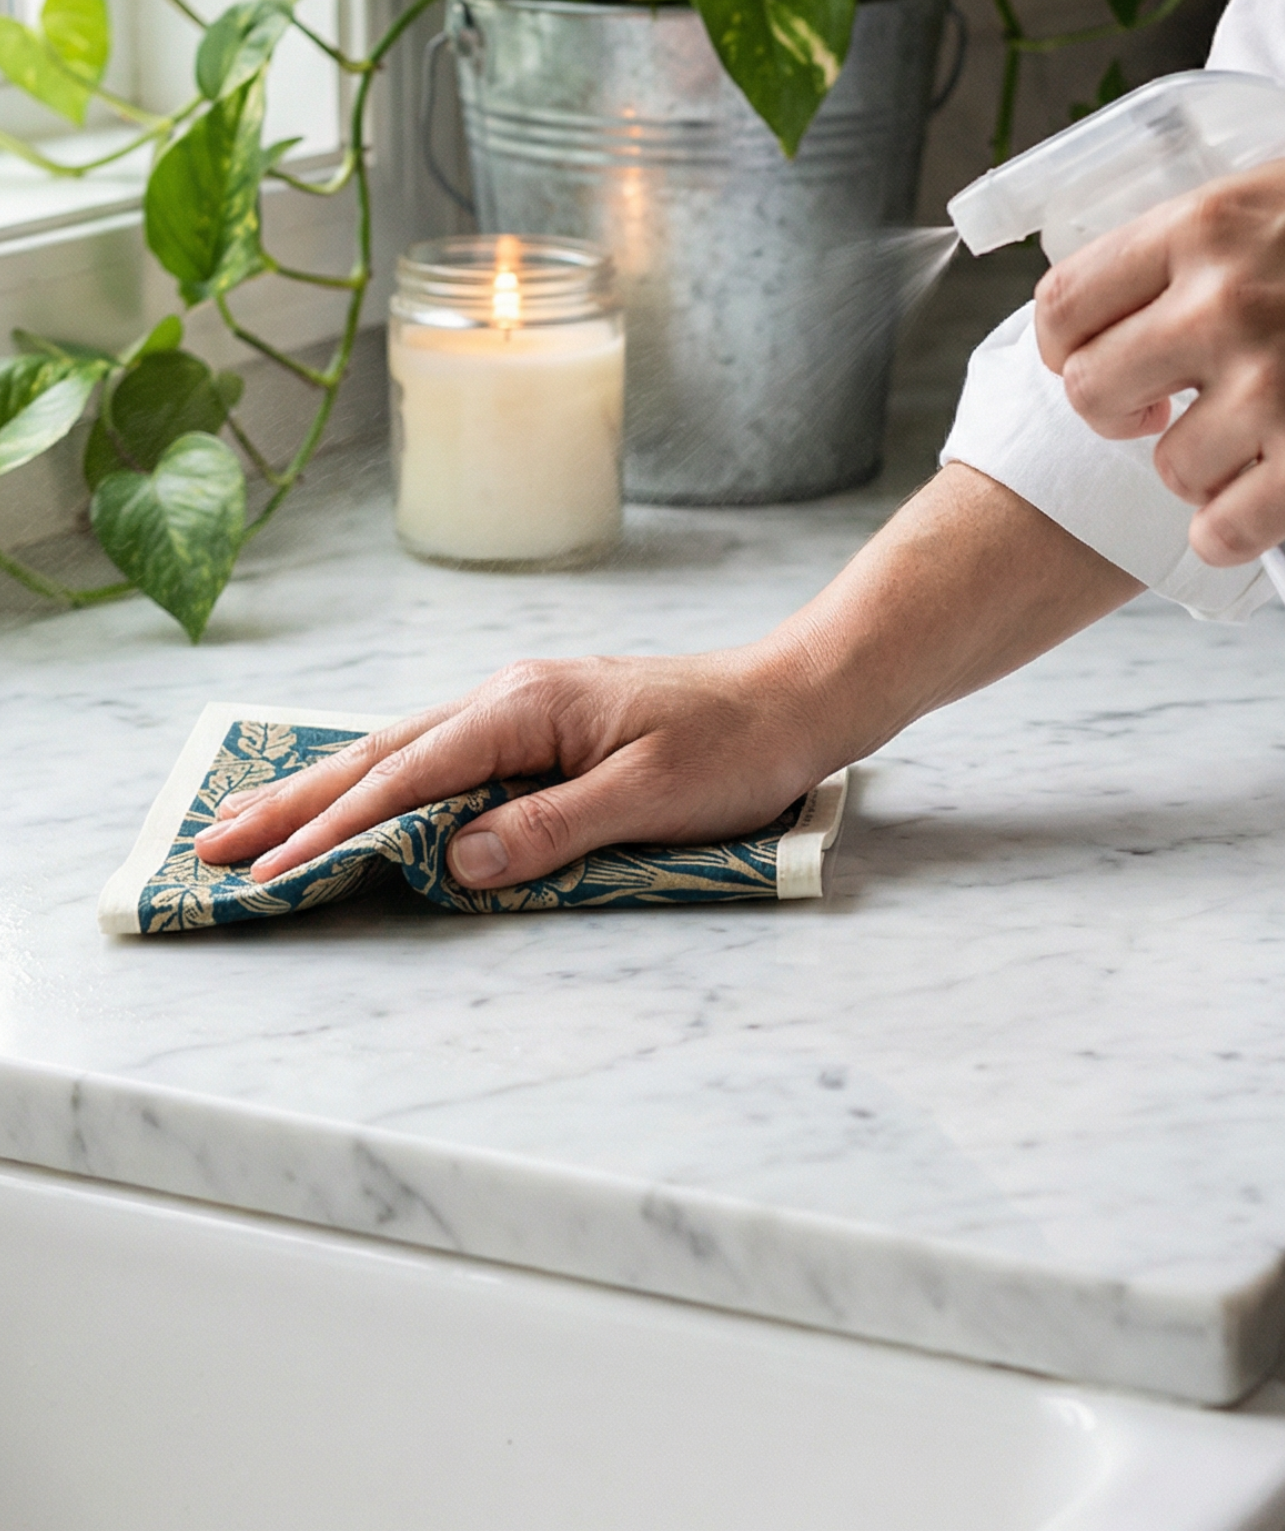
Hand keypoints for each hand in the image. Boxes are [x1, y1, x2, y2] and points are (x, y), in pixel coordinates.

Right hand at [195, 650, 828, 888]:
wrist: (790, 695)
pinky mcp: (535, 724)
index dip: (332, 829)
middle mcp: (506, 696)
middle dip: (292, 806)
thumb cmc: (732, 746)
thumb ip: (551, 829)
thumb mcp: (648, 797)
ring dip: (321, 788)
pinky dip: (376, 778)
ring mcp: (517, 706)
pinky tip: (349, 790)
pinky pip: (433, 752)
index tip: (267, 873)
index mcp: (524, 708)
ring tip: (248, 819)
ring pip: (397, 750)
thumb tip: (456, 860)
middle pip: (379, 756)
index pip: (407, 778)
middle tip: (210, 846)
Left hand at [1034, 146, 1284, 564]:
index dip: (1069, 347)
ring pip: (1166, 470)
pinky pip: (1221, 531)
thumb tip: (1139, 251)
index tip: (1096, 364)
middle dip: (1119, 415)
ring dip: (1203, 470)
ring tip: (1258, 445)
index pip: (1066, 300)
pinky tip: (1269, 503)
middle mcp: (1227, 304)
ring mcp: (1274, 391)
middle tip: (1161, 414)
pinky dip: (1237, 530)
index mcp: (1210, 225)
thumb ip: (1219, 218)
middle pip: (1090, 392)